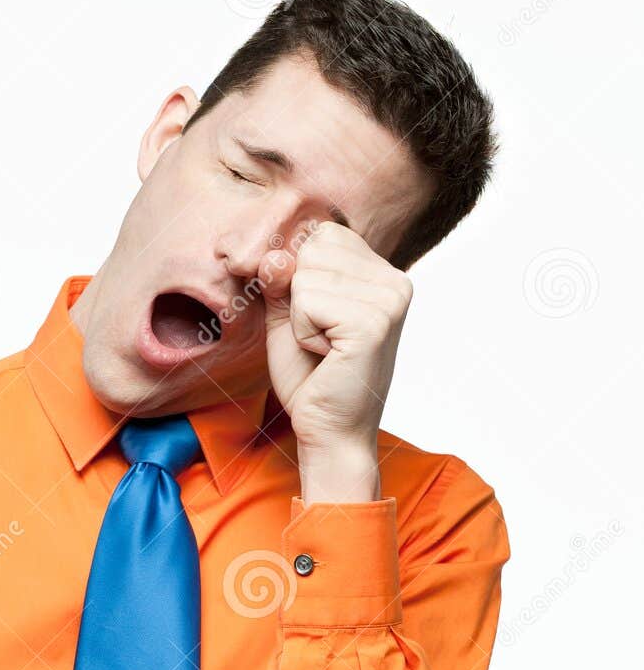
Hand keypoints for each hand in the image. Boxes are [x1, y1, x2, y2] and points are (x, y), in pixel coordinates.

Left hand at [258, 223, 413, 503]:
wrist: (330, 434)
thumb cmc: (312, 380)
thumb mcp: (288, 318)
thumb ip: (281, 279)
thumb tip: (274, 254)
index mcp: (383, 273)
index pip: (322, 235)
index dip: (300, 279)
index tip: (319, 323)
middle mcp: (395, 279)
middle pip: (311, 249)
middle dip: (298, 299)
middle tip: (320, 341)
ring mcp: (390, 298)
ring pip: (305, 275)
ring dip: (299, 319)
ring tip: (324, 349)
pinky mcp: (374, 320)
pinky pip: (306, 300)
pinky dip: (302, 332)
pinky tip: (327, 356)